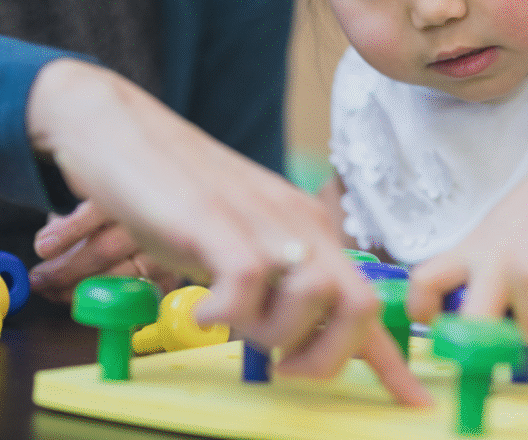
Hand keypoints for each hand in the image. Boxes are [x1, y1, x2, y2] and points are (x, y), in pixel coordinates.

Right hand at [27, 59, 429, 406]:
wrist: (117, 126)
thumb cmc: (174, 189)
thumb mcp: (236, 237)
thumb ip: (270, 280)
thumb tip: (295, 334)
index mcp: (307, 227)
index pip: (366, 300)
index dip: (391, 360)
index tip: (411, 401)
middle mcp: (295, 222)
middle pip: (358, 306)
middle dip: (328, 358)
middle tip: (283, 368)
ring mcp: (256, 218)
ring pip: (310, 300)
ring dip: (271, 335)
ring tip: (230, 322)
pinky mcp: (210, 219)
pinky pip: (246, 282)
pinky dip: (225, 314)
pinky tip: (198, 310)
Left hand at [406, 161, 527, 346]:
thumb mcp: (489, 236)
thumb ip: (473, 272)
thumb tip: (466, 320)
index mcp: (467, 250)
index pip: (424, 282)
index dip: (422, 311)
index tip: (433, 325)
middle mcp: (493, 262)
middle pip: (474, 326)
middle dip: (486, 345)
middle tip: (497, 337)